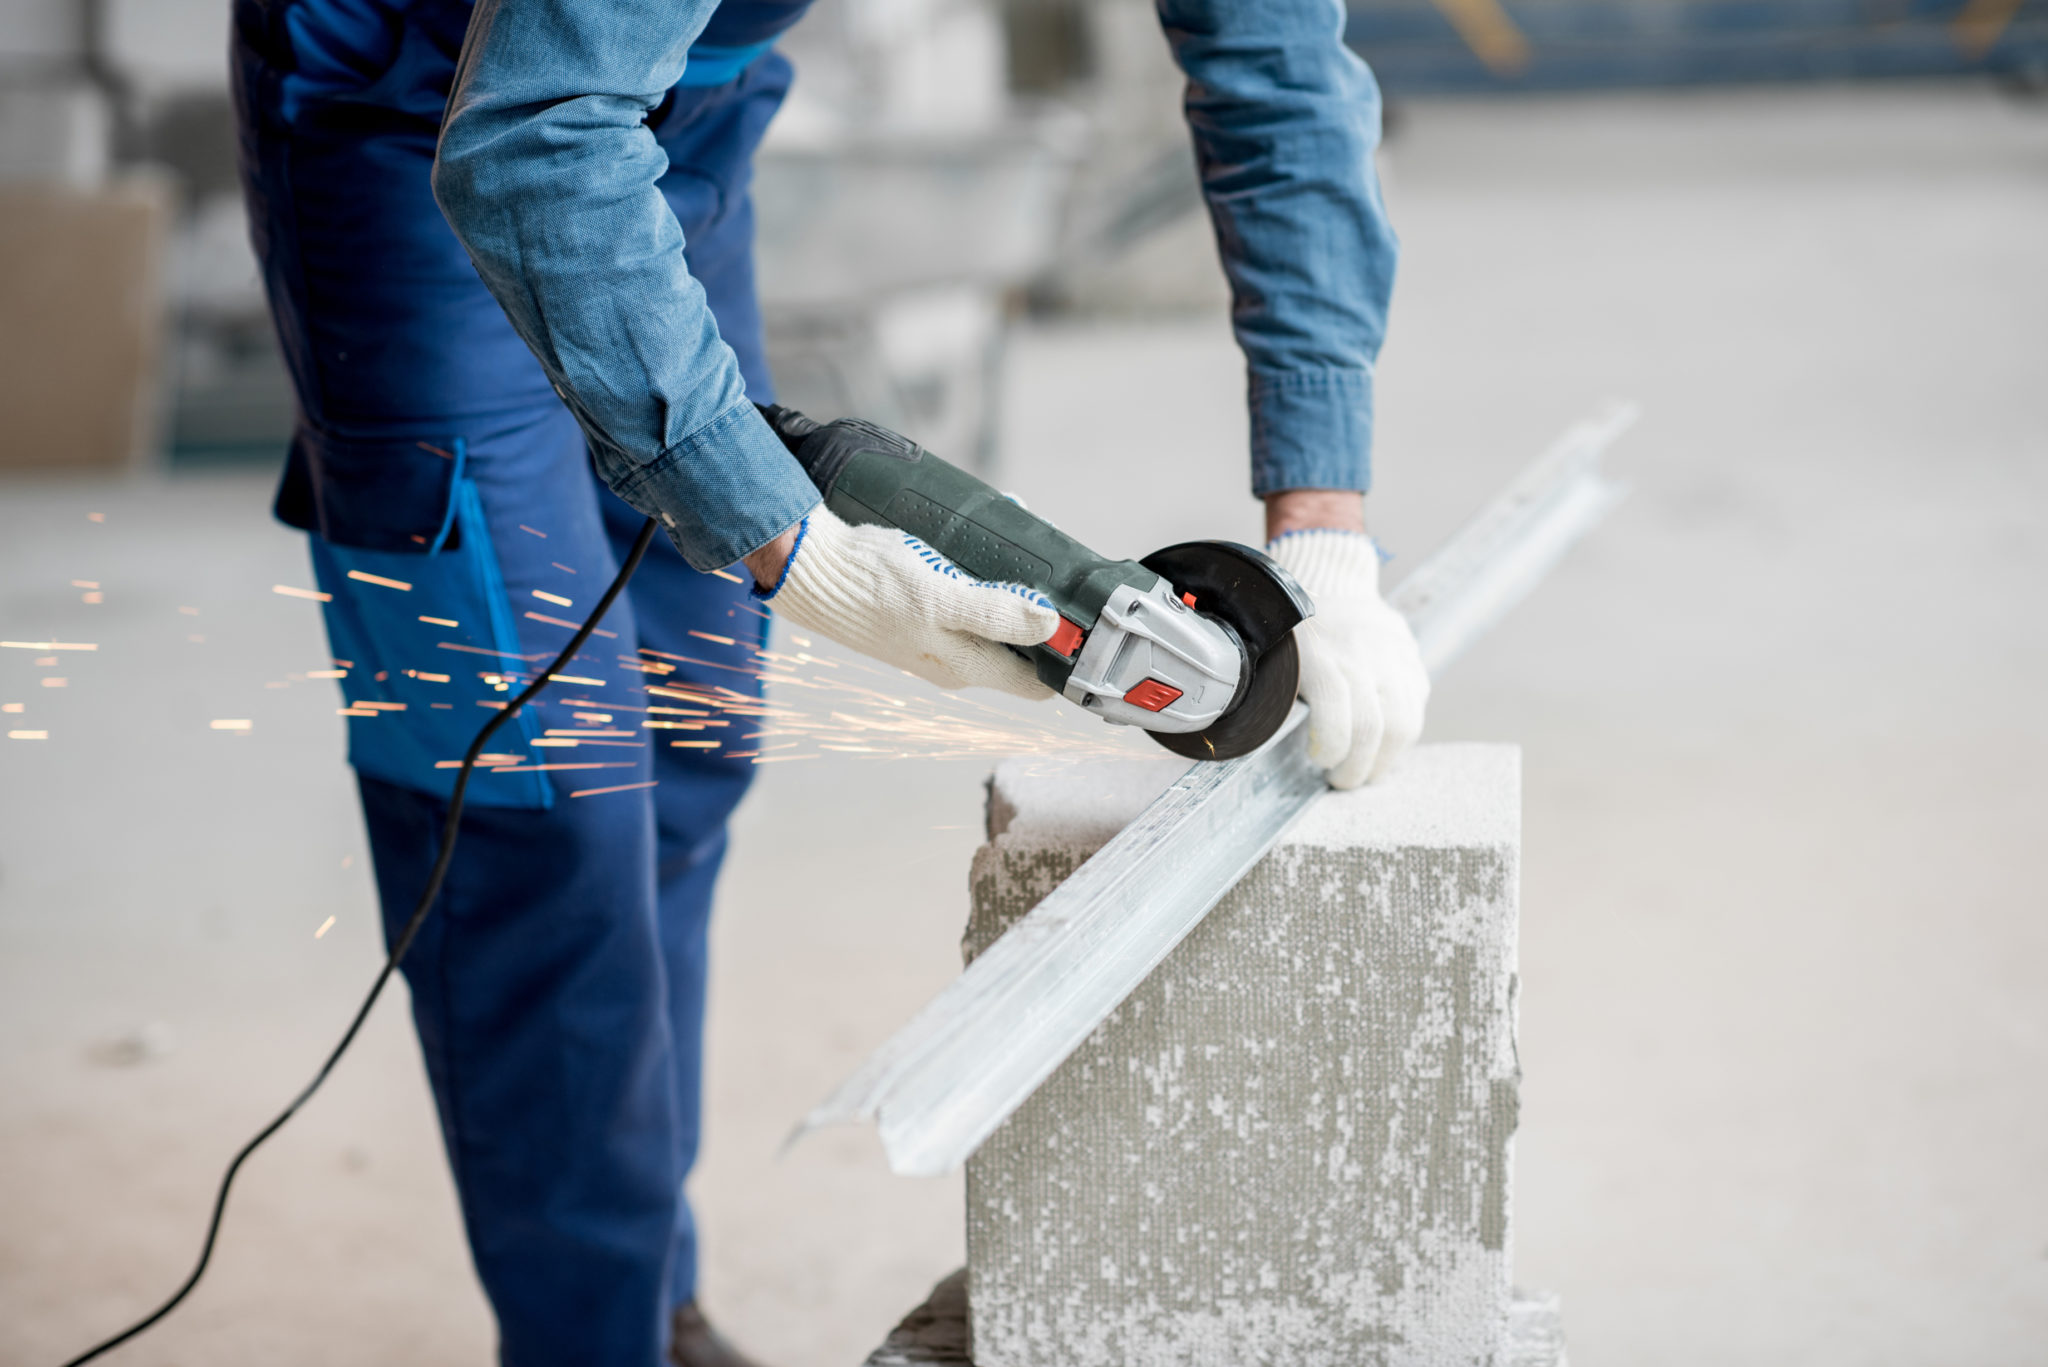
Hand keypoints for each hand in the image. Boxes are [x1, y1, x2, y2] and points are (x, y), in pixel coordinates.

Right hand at [749, 505, 1058, 697]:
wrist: (811, 568)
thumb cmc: (872, 584)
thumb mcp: (942, 595)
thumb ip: (996, 612)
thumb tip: (1050, 627)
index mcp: (965, 666)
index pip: (1036, 683)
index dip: (1064, 657)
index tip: (1085, 620)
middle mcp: (955, 660)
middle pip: (1020, 646)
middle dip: (1042, 611)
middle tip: (1054, 568)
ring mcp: (938, 637)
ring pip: (996, 618)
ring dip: (1014, 587)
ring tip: (1019, 545)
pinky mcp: (923, 612)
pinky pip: (969, 597)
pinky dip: (983, 574)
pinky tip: (984, 543)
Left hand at [1266, 526, 1428, 788]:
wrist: (1331, 579)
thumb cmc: (1291, 628)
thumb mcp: (1271, 655)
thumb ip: (1275, 696)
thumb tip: (1269, 742)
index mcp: (1321, 653)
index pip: (1338, 712)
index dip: (1332, 747)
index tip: (1319, 760)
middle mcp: (1363, 654)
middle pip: (1376, 726)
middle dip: (1359, 766)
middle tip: (1342, 781)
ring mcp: (1393, 655)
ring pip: (1405, 722)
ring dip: (1386, 759)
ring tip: (1366, 772)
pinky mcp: (1411, 658)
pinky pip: (1415, 706)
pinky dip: (1401, 734)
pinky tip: (1381, 745)